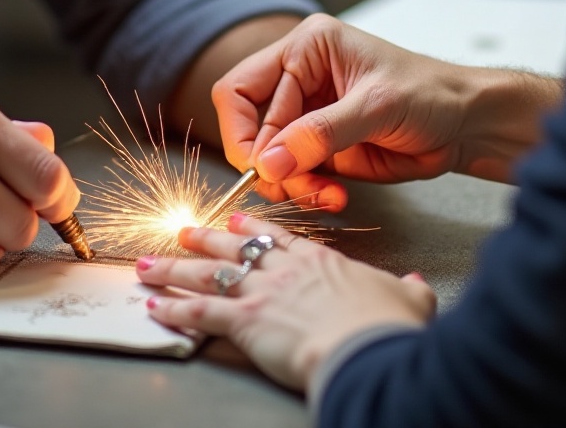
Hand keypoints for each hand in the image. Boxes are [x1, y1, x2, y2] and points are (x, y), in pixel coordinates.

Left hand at [137, 212, 435, 391]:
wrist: (367, 346)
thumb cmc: (386, 326)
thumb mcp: (408, 302)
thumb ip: (409, 290)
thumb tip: (415, 285)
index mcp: (320, 263)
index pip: (280, 238)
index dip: (255, 227)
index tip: (238, 218)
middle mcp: (286, 270)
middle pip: (236, 247)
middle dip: (205, 238)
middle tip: (184, 230)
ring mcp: (263, 292)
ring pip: (209, 273)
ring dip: (175, 269)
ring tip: (150, 263)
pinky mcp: (246, 321)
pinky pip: (201, 312)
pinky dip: (174, 310)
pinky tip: (155, 308)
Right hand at [213, 14, 563, 209]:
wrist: (465, 125)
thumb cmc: (430, 94)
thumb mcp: (376, 107)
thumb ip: (321, 133)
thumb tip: (268, 162)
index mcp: (307, 46)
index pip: (243, 89)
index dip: (246, 131)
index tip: (264, 166)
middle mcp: (300, 76)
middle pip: (248, 124)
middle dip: (268, 162)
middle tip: (292, 185)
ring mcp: (309, 113)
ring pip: (267, 156)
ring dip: (290, 183)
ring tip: (325, 195)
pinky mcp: (320, 145)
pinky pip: (292, 174)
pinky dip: (306, 191)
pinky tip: (334, 195)